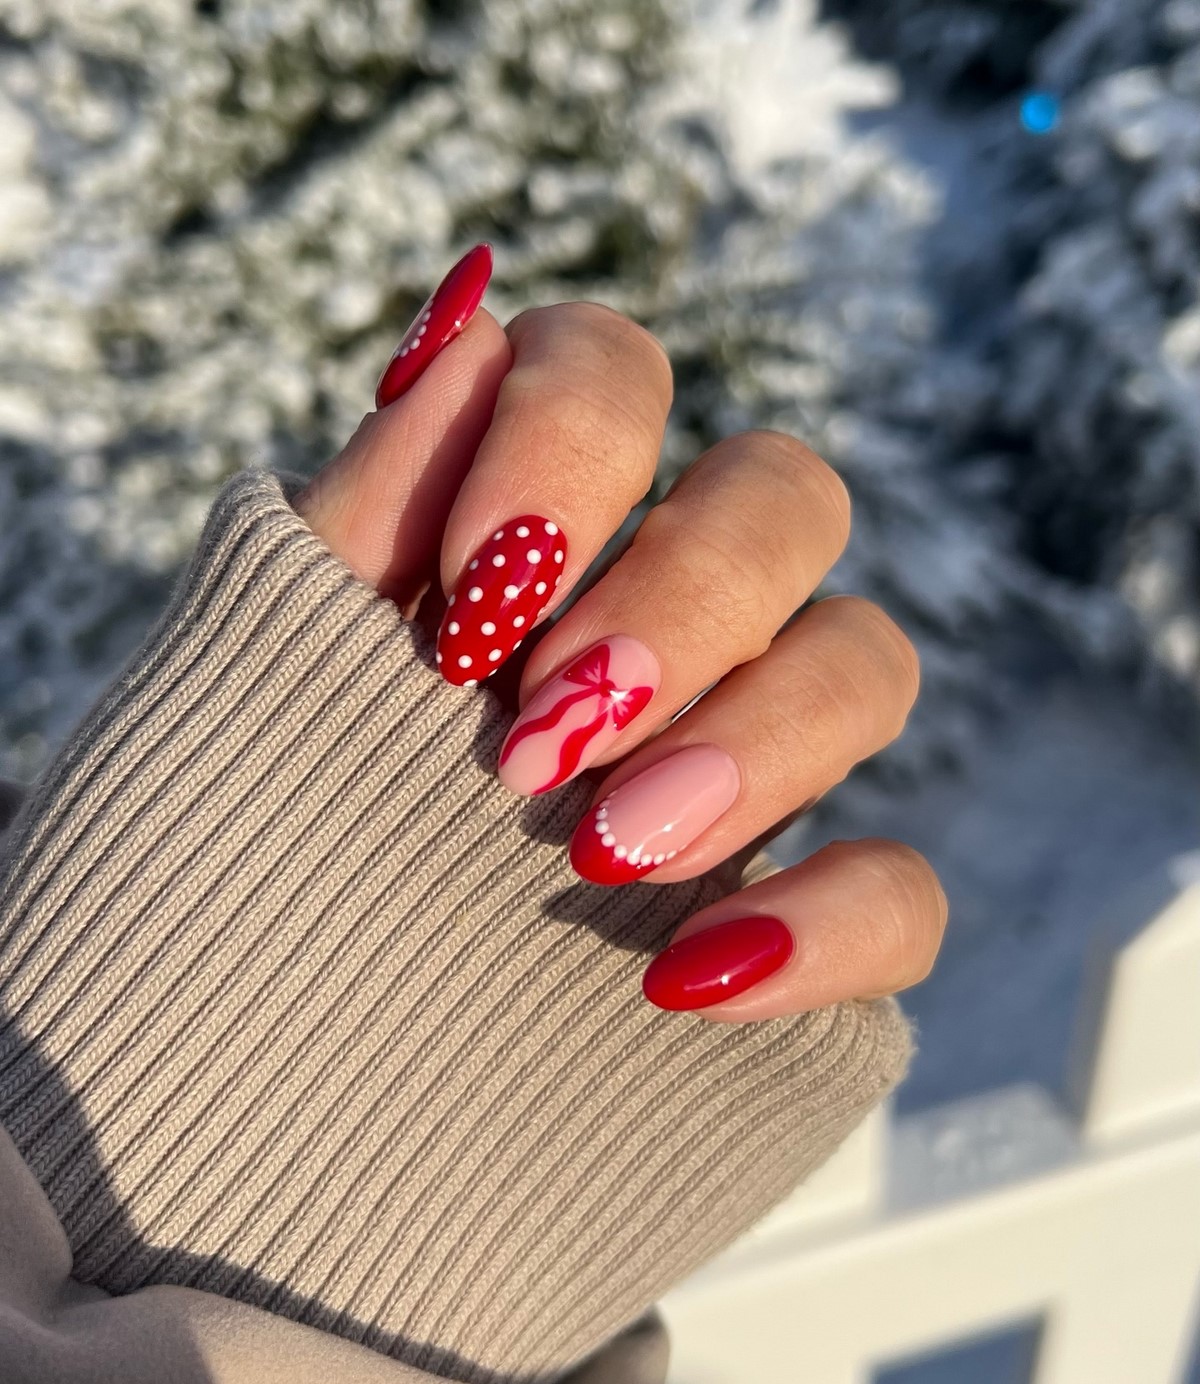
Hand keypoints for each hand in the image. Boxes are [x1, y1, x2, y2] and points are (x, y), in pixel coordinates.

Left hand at [295, 244, 946, 1020]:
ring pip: (867, 663)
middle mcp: (655, 627)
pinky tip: (687, 983)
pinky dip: (824, 924)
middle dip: (686, 595)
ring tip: (603, 853)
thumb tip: (465, 318)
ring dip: (755, 742)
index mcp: (529, 540)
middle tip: (543, 735)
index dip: (571, 445)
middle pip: (783, 495)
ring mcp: (736, 770)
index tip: (469, 599)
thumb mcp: (262, 676)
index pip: (615, 374)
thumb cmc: (232, 862)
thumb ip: (364, 511)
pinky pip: (900, 889)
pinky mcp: (791, 922)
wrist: (234, 1088)